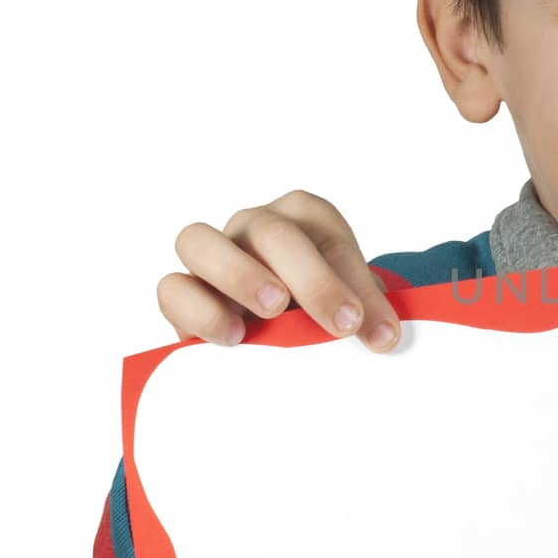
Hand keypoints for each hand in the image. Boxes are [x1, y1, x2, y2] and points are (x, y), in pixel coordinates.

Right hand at [157, 189, 401, 351]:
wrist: (283, 326)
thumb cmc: (320, 308)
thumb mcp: (350, 305)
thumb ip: (364, 313)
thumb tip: (385, 336)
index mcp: (306, 218)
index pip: (330, 239)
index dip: (355, 285)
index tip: (377, 331)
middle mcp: (256, 224)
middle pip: (275, 234)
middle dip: (314, 281)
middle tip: (341, 324)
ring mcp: (213, 252)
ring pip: (199, 240)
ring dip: (238, 275)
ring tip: (273, 312)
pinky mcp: (181, 290)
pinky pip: (172, 288)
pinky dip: (199, 311)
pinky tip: (234, 339)